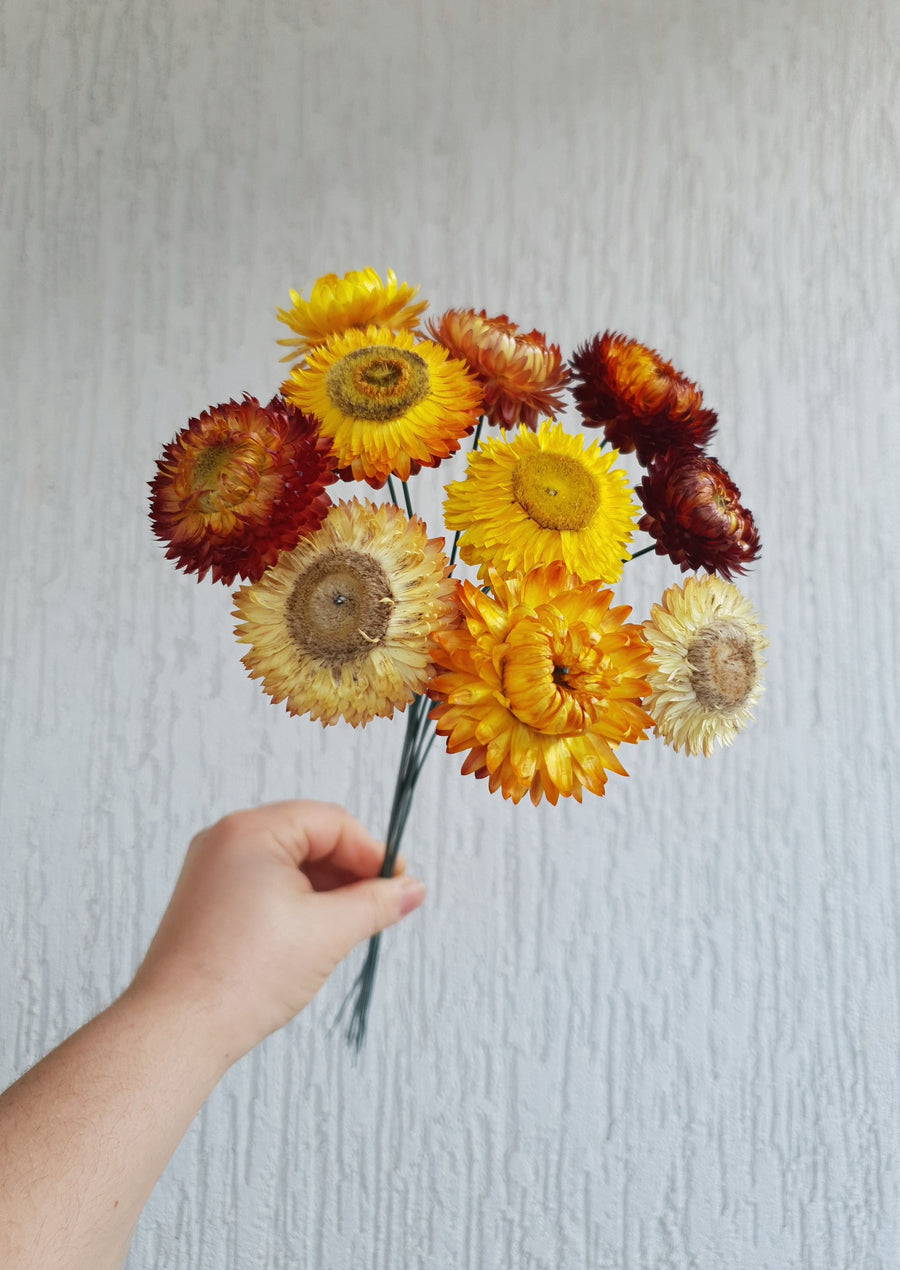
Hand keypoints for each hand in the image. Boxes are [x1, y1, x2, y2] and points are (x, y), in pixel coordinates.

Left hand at [128, 801, 424, 1067]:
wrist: (177, 1029)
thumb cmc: (238, 977)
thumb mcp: (328, 932)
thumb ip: (376, 903)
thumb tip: (411, 890)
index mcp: (251, 830)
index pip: (331, 822)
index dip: (371, 853)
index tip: (397, 884)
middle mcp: (226, 840)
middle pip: (309, 837)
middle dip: (349, 871)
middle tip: (380, 906)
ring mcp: (212, 871)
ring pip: (289, 863)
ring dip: (325, 889)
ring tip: (348, 926)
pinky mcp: (208, 901)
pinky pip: (265, 884)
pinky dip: (297, 902)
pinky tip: (314, 934)